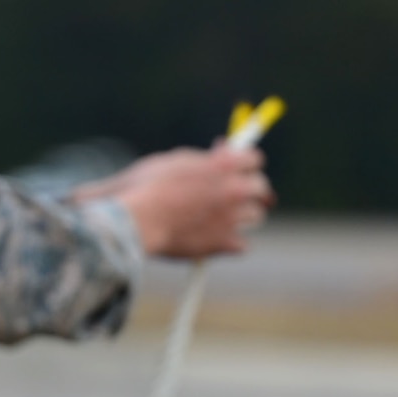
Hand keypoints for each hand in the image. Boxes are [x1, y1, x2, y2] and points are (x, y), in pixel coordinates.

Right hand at [97, 146, 273, 259]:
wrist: (135, 220)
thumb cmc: (147, 187)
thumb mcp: (176, 161)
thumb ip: (205, 159)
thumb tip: (222, 151)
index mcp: (224, 165)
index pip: (255, 159)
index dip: (246, 163)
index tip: (240, 168)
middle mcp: (235, 189)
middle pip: (261, 188)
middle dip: (249, 189)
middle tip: (235, 193)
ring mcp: (233, 217)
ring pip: (256, 215)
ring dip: (242, 215)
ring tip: (220, 216)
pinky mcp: (226, 243)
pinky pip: (242, 244)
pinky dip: (230, 243)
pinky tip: (214, 239)